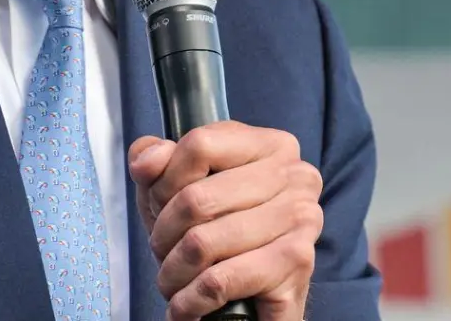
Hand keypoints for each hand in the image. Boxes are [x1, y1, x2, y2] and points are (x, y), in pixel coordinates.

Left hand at [128, 121, 323, 320]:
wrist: (256, 304)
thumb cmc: (218, 237)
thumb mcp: (175, 190)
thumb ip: (154, 160)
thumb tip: (149, 159)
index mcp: (271, 145)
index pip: (199, 145)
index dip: (164, 183)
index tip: (160, 210)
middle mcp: (296, 175)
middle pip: (197, 198)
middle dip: (164, 235)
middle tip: (163, 255)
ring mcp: (301, 219)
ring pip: (203, 242)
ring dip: (174, 273)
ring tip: (173, 283)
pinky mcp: (297, 264)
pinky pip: (220, 281)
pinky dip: (190, 300)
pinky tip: (186, 306)